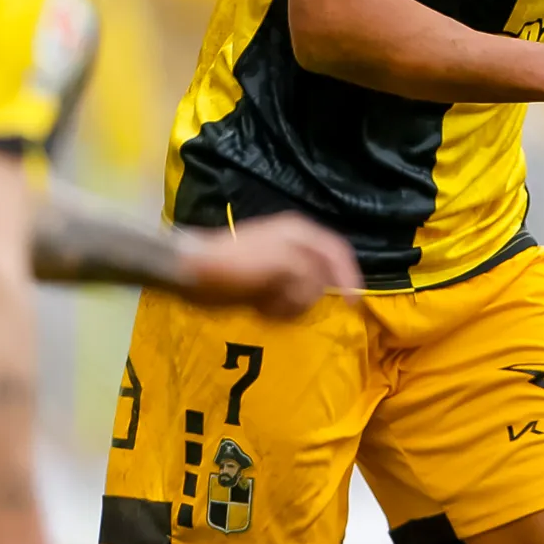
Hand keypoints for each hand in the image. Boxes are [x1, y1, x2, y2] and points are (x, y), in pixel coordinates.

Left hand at [180, 212, 358, 317]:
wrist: (190, 271)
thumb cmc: (235, 265)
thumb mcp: (281, 264)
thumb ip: (310, 273)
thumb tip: (319, 287)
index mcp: (300, 234)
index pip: (338, 253)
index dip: (349, 277)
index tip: (353, 305)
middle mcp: (294, 244)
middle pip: (323, 275)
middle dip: (309, 295)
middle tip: (291, 307)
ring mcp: (278, 263)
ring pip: (304, 291)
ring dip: (291, 305)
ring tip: (270, 308)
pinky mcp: (264, 281)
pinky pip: (286, 299)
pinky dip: (278, 308)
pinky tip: (262, 309)